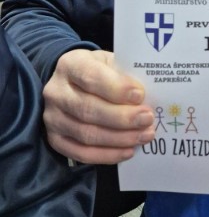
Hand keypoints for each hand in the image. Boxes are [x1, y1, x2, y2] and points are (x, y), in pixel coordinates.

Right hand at [43, 49, 154, 164]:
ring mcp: (52, 118)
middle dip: (122, 117)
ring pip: (86, 134)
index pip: (91, 77)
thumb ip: (124, 74)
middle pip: (88, 109)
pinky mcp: (55, 140)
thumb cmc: (99, 71)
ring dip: (119, 138)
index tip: (140, 95)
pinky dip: (107, 155)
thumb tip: (147, 97)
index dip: (117, 88)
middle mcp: (56, 92)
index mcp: (71, 64)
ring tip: (145, 135)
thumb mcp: (109, 62)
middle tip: (148, 119)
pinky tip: (128, 151)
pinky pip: (81, 153)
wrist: (72, 82)